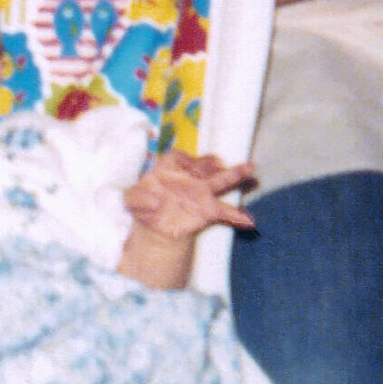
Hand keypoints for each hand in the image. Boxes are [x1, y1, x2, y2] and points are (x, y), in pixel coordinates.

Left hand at [125, 153, 256, 242]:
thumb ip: (135, 198)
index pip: (177, 158)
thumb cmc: (143, 206)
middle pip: (203, 166)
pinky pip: (224, 211)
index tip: (187, 164)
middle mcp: (188, 178)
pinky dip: (236, 216)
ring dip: (235, 174)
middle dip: (212, 162)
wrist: (156, 225)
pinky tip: (248, 220)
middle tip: (220, 160)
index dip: (181, 159)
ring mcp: (200, 194)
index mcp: (169, 169)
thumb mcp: (132, 201)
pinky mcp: (207, 211)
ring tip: (250, 168)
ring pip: (219, 182)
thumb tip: (152, 201)